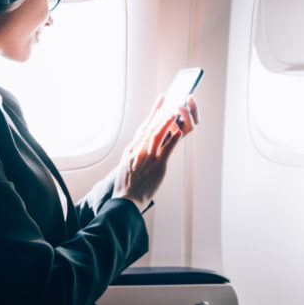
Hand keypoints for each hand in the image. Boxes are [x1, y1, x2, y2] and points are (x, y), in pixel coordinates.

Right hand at [112, 95, 199, 211]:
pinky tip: (179, 132)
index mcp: (130, 150)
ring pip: (158, 136)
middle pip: (150, 128)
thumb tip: (142, 145)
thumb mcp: (125, 165)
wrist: (125, 200)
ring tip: (175, 114)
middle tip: (170, 105)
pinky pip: (167, 151)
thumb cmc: (126, 185)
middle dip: (161, 115)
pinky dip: (173, 140)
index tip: (160, 104)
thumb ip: (134, 154)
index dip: (152, 115)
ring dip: (167, 123)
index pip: (143, 128)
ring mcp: (148, 158)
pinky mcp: (157, 167)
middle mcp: (138, 151)